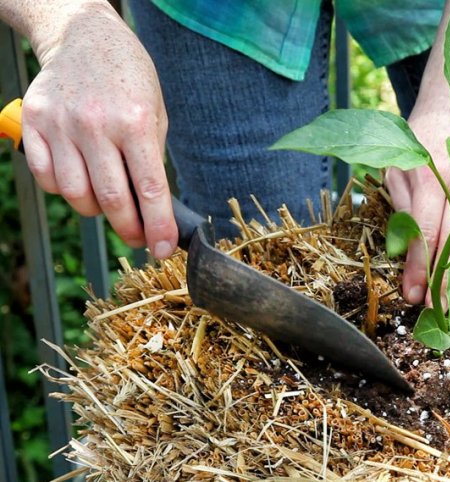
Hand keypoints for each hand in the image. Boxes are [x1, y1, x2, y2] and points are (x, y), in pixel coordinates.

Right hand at [20, 2, 175, 257]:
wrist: (84, 37)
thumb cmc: (129, 79)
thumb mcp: (155, 114)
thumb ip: (151, 159)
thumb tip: (154, 210)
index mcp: (135, 122)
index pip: (149, 189)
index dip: (157, 227)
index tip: (162, 249)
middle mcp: (96, 124)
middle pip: (112, 199)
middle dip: (130, 228)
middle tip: (138, 237)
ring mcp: (60, 124)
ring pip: (76, 195)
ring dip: (97, 212)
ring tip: (111, 204)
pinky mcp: (33, 123)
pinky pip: (47, 177)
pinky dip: (65, 191)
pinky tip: (82, 181)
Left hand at [385, 110, 449, 305]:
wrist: (449, 109)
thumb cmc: (415, 145)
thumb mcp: (395, 175)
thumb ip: (404, 215)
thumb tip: (411, 261)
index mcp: (432, 173)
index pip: (429, 234)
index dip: (421, 270)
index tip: (415, 296)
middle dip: (447, 279)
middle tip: (436, 305)